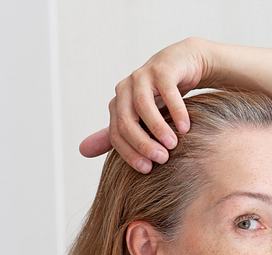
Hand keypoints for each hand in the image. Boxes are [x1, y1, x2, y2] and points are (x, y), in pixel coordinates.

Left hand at [80, 37, 213, 172]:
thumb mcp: (141, 116)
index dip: (129, 153)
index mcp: (118, 103)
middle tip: (161, 159)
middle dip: (142, 142)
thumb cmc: (162, 94)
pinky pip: (167, 91)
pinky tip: (185, 127)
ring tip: (173, 145)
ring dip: (158, 127)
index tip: (148, 169)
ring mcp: (143, 76)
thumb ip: (117, 133)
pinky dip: (176, 110)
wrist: (184, 64)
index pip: (116, 133)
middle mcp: (126, 89)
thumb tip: (82, 152)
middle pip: (126, 120)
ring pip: (143, 105)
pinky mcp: (163, 69)